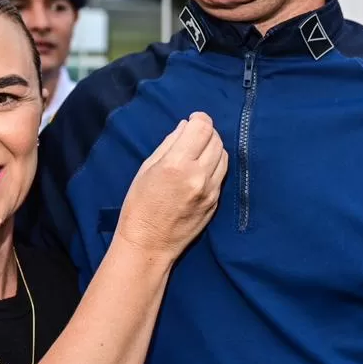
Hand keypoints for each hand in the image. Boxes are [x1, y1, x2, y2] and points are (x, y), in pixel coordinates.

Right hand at [115, 112, 226, 260]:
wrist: (149, 244)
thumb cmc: (139, 205)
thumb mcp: (147, 169)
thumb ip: (169, 144)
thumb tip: (186, 126)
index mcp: (177, 165)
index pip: (202, 129)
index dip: (199, 118)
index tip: (193, 119)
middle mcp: (199, 176)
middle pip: (216, 140)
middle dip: (206, 132)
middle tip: (194, 135)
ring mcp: (210, 191)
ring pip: (223, 156)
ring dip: (213, 148)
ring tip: (198, 151)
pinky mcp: (215, 203)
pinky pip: (221, 174)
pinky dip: (214, 165)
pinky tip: (200, 169)